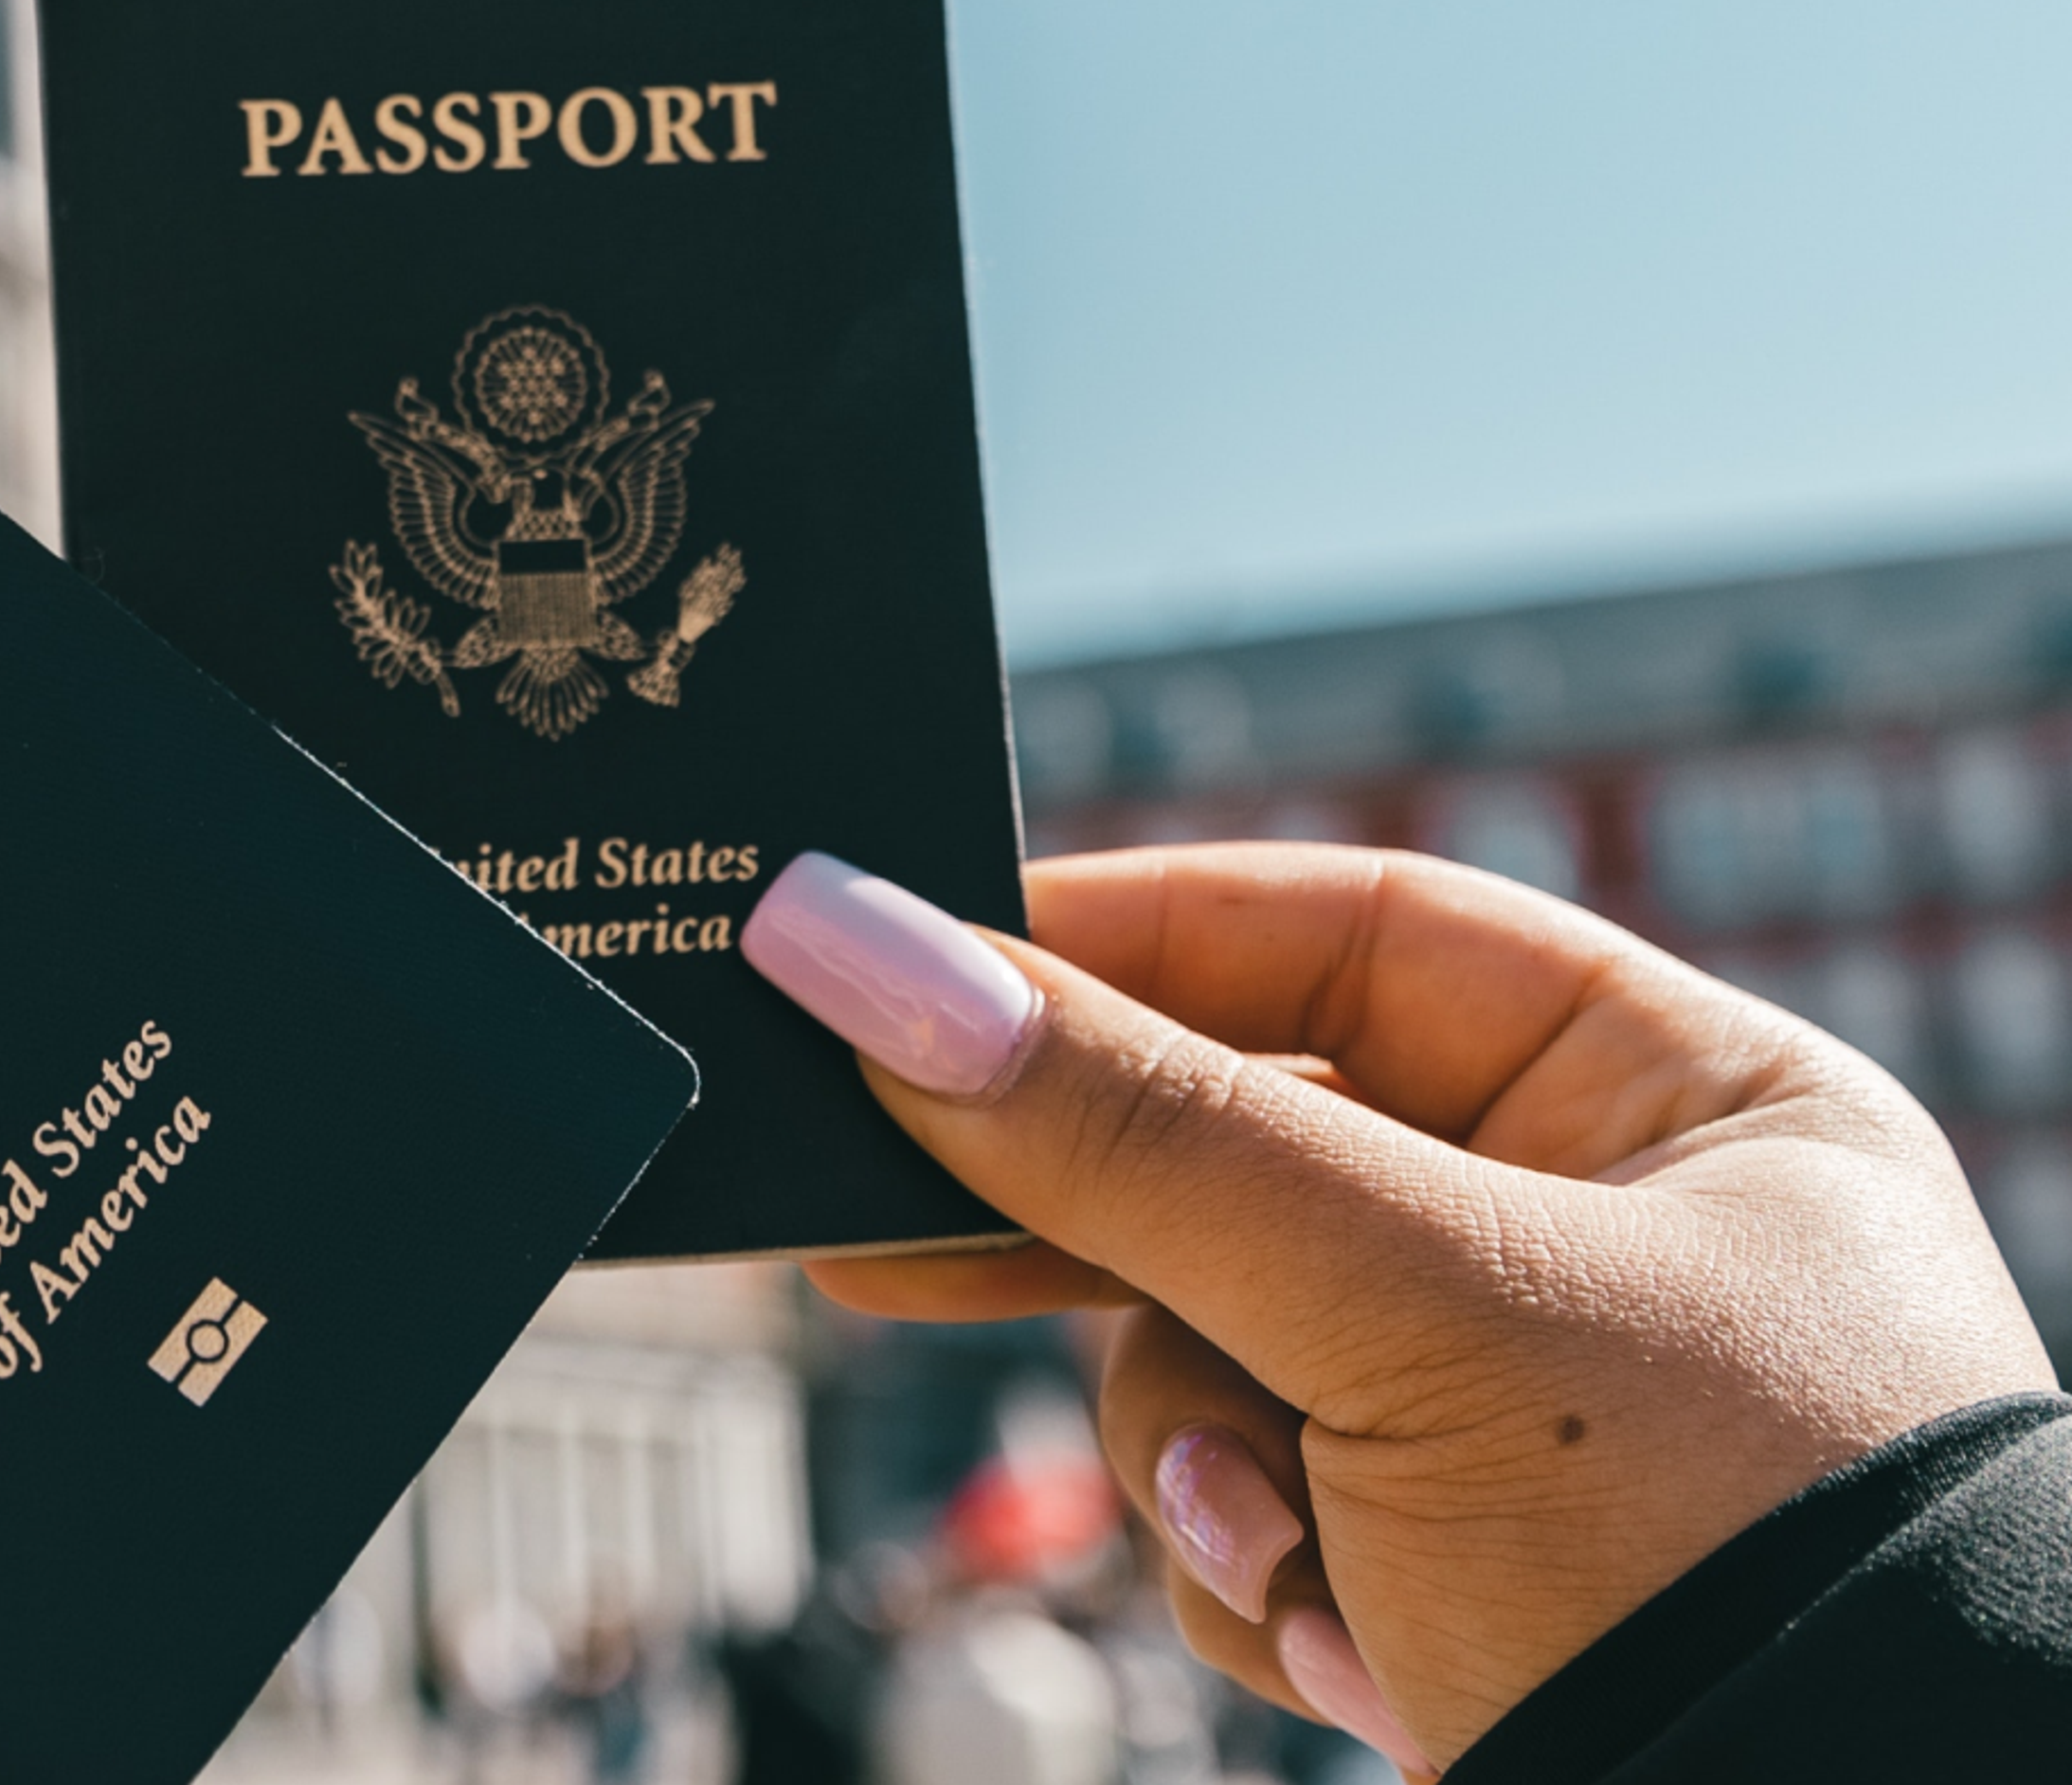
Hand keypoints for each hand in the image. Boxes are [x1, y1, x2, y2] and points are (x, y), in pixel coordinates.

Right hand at [747, 843, 2054, 1774]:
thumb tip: (863, 951)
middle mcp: (1604, 1231)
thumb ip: (1134, 1131)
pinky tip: (1346, 1652)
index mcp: (1682, 1096)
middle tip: (876, 1228)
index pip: (1350, 931)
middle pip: (1247, 1147)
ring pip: (1210, 1343)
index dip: (1128, 938)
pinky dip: (1258, 1573)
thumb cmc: (1721, 1566)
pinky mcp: (1450, 1563)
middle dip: (1097, 1233)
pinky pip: (1251, 1500)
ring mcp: (1522, 1410)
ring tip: (1274, 1549)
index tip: (917, 965)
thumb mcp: (1415, 1312)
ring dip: (1200, 1457)